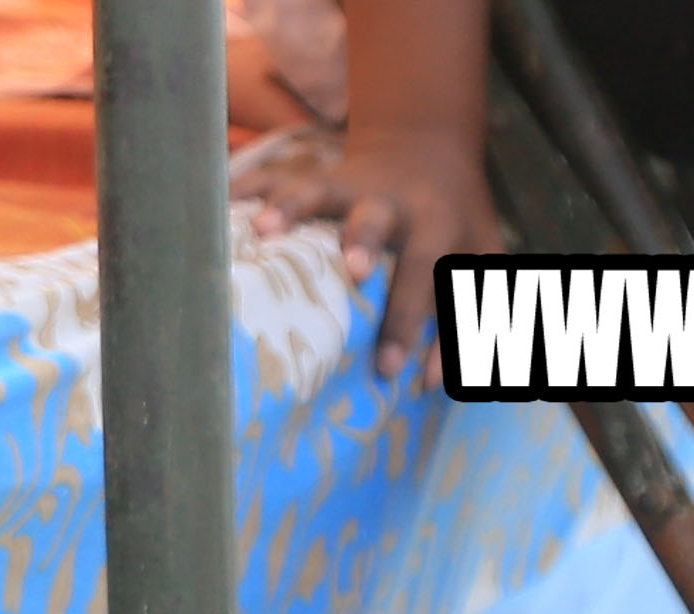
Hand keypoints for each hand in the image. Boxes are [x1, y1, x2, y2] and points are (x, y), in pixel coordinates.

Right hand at [235, 115, 500, 381]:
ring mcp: (349, 185)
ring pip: (319, 189)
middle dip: (365, 240)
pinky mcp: (315, 175)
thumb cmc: (453, 227)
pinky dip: (245, 189)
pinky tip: (217, 202)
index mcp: (436, 224)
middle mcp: (393, 201)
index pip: (425, 272)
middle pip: (378, 217)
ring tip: (261, 229)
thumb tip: (429, 384)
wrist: (427, 150)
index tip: (385, 368)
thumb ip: (463, 321)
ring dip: (291, 206)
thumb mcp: (476, 263)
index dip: (408, 318)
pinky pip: (275, 179)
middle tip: (354, 270)